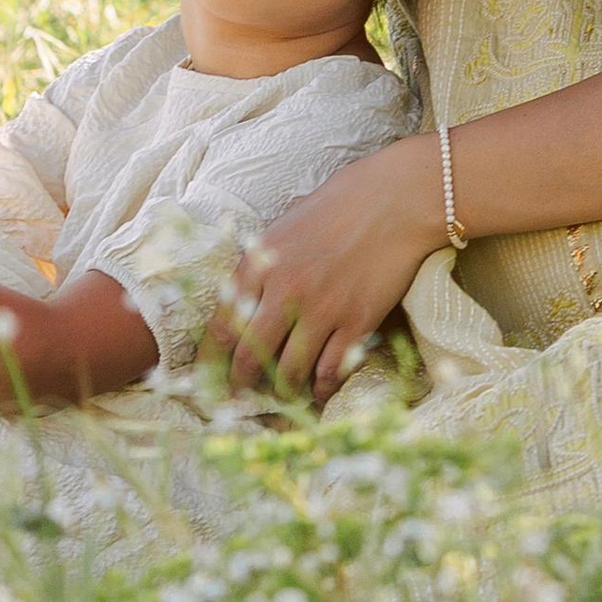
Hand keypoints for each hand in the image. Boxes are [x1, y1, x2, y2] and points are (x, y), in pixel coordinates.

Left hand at [208, 133, 443, 402]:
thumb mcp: (283, 229)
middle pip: (250, 354)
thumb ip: (262, 266)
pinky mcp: (356, 323)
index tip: (209, 374)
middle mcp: (284, 290)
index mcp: (260, 262)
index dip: (212, 357)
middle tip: (239, 400)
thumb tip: (243, 302)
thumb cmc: (336, 207)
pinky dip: (322, 387)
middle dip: (241, 383)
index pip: (223, 322)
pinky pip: (331, 371)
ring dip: (283, 390)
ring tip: (281, 397)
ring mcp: (321, 310)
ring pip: (289, 371)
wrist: (392, 201)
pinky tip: (319, 391)